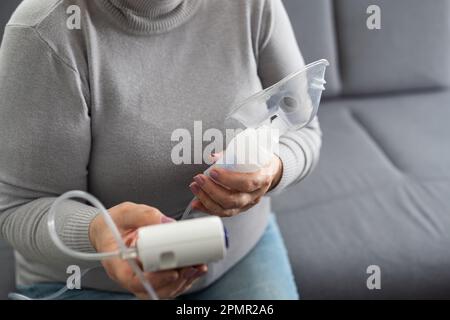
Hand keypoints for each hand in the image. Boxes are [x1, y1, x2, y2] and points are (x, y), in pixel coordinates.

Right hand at [89, 202, 207, 298]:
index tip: (172, 272)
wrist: (109, 229)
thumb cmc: (114, 223)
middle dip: (175, 281)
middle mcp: (128, 275)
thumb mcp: (126, 212)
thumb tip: (166, 223)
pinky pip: (167, 285)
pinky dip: (183, 279)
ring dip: (182, 281)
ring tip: (197, 267)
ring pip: (162, 290)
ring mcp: (141, 277)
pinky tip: (195, 268)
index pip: (133, 280)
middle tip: (192, 267)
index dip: (155, 280)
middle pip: (152, 289)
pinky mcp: (152, 275)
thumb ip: (145, 215)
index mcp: (117, 262)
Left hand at [189, 154, 282, 216]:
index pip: (247, 183)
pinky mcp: (239, 209)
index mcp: (262, 178)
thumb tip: (213, 157)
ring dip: (207, 199)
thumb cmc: (257, 160)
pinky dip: (207, 208)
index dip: (229, 179)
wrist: (268, 171)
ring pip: (227, 209)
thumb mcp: (251, 152)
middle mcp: (256, 194)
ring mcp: (247, 204)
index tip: (213, 171)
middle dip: (212, 190)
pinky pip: (223, 213)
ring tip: (194, 187)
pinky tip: (196, 203)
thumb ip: (232, 154)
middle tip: (199, 178)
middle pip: (234, 199)